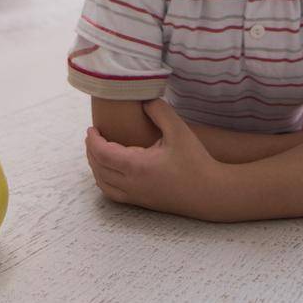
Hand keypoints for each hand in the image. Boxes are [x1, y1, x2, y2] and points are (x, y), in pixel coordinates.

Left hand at [85, 99, 221, 219]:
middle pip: (98, 168)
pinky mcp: (142, 203)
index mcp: (137, 166)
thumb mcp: (179, 130)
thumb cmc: (196, 161)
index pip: (101, 153)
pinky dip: (104, 181)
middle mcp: (132, 184)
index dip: (93, 140)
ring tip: (97, 151)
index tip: (92, 128)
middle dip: (91, 151)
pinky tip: (110, 172)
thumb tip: (144, 99)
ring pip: (103, 183)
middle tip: (93, 136)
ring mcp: (136, 196)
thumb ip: (160, 111)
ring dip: (95, 167)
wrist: (211, 193)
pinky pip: (113, 194)